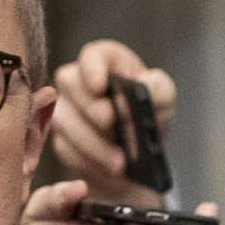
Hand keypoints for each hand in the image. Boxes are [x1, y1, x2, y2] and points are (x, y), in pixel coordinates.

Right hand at [50, 39, 175, 198]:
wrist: (140, 159)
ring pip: (64, 121)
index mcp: (106, 62)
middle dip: (92, 108)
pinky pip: (65, 149)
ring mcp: (64, 111)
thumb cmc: (149, 117)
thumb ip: (159, 88)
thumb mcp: (164, 100)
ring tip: (120, 161)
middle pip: (70, 85)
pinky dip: (88, 161)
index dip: (92, 69)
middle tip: (112, 125)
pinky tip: (107, 168)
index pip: (91, 55)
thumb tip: (144, 84)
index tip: (99, 87)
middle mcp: (78, 81)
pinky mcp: (60, 139)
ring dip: (93, 143)